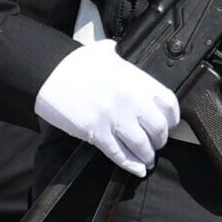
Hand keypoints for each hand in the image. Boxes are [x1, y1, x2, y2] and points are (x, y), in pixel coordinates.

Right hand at [34, 41, 174, 175]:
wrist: (49, 72)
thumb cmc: (75, 63)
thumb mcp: (107, 53)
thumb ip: (121, 59)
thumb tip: (121, 56)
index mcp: (137, 81)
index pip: (169, 104)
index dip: (172, 118)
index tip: (170, 124)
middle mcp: (130, 101)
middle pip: (158, 128)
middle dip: (160, 140)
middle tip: (157, 144)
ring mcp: (114, 118)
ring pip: (141, 145)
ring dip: (147, 156)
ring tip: (148, 159)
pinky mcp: (96, 133)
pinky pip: (118, 153)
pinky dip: (130, 165)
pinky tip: (137, 169)